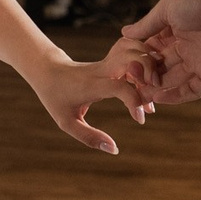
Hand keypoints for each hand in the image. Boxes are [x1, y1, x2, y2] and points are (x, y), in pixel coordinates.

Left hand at [24, 47, 154, 154]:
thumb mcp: (67, 123)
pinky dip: (146, 60)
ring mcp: (108, 60)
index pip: (119, 86)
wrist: (48, 71)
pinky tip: (148, 82)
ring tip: (153, 90)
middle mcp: (103, 69)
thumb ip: (90, 137)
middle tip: (152, 100)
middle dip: (150, 75)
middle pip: (133, 59)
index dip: (134, 101)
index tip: (140, 119)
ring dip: (150, 66)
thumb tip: (115, 149)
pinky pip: (134, 51)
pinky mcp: (113, 58)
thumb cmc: (57, 99)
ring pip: (136, 50)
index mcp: (92, 85)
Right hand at [122, 0, 200, 103]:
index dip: (138, 58)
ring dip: (156, 88)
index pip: (151, 49)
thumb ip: (147, 25)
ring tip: (140, 93)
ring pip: (173, 81)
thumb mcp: (167, 9)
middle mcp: (185, 47)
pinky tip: (158, 96)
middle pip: (160, 67)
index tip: (123, 66)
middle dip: (145, 76)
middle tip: (129, 83)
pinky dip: (175, 96)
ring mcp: (198, 62)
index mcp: (174, 30)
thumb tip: (125, 32)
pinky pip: (191, 90)